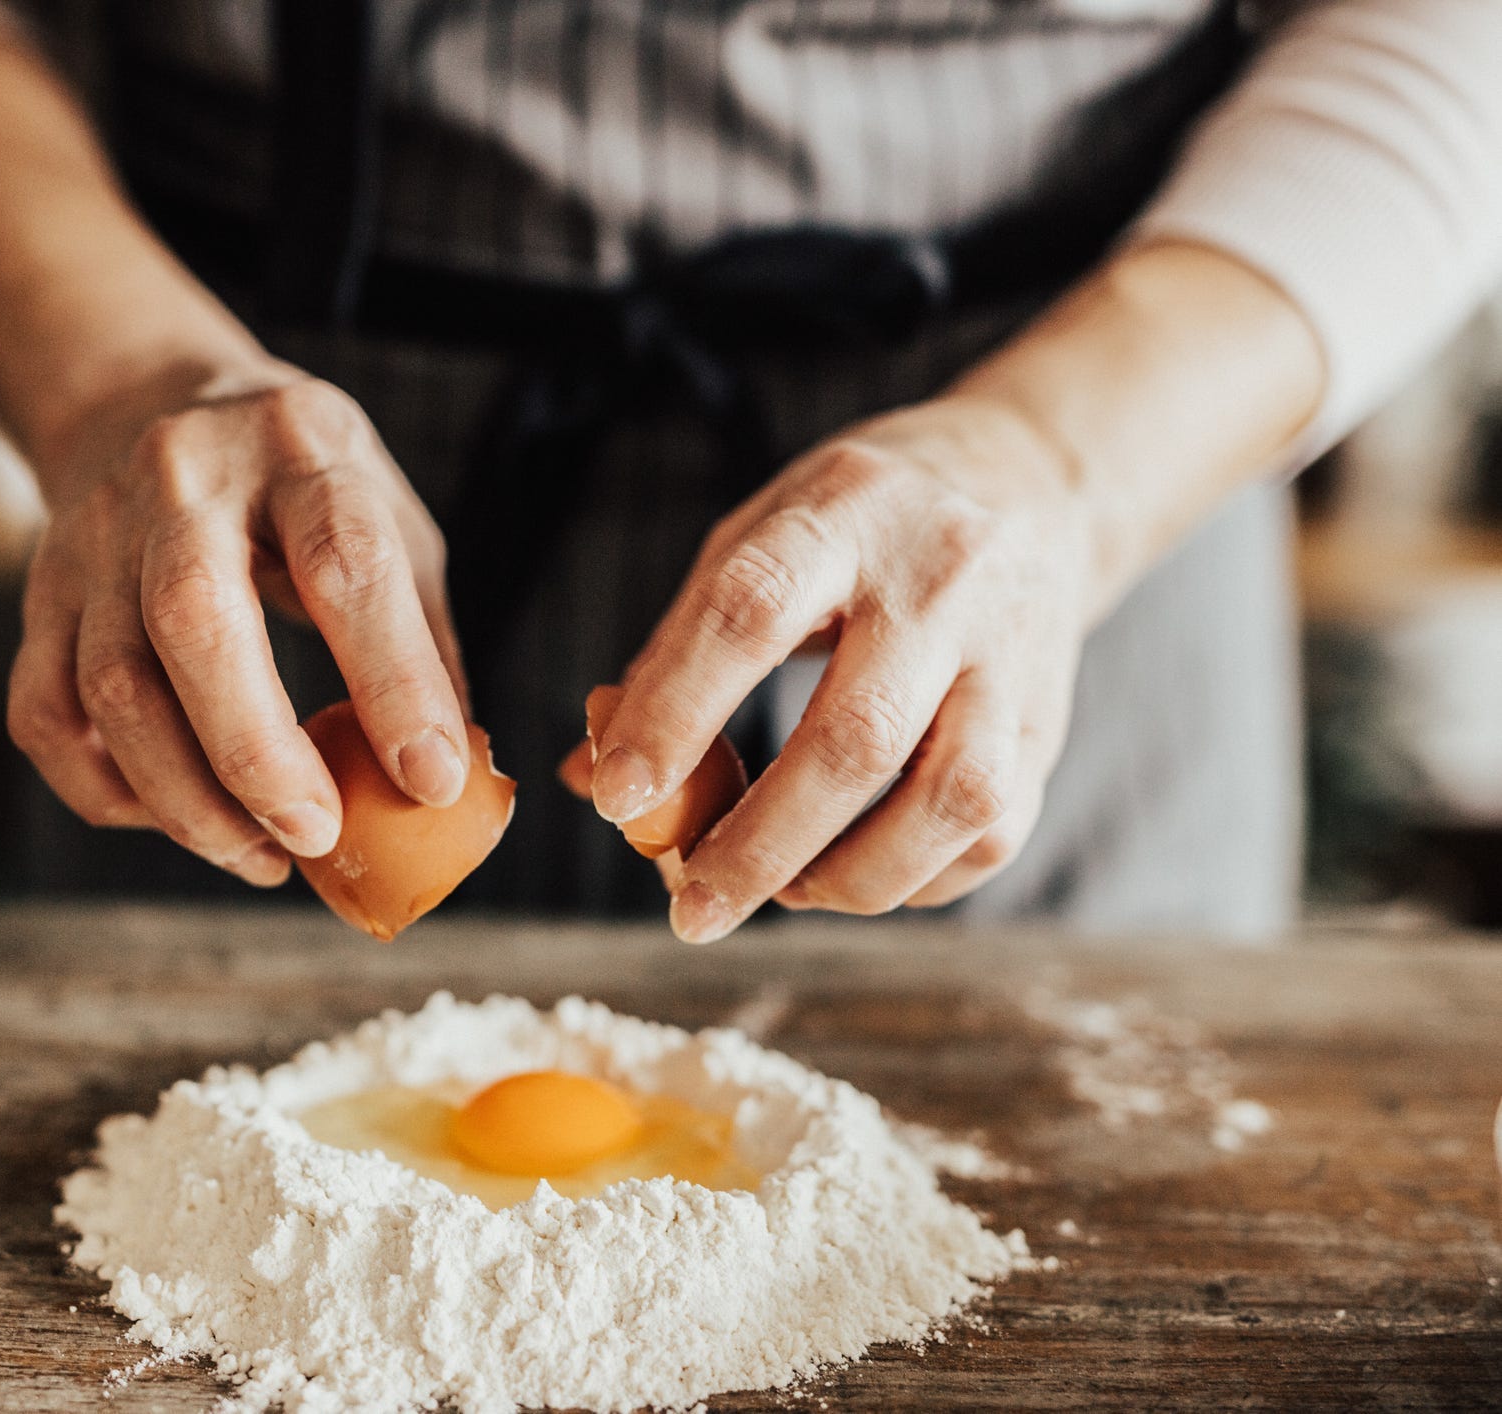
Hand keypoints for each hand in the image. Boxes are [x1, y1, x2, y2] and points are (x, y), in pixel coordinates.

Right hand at [7, 373, 469, 884]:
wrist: (150, 400)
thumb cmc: (301, 484)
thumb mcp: (389, 519)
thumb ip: (422, 641)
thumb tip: (448, 782)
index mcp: (302, 445)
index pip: (345, 562)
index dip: (392, 682)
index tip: (431, 782)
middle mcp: (184, 479)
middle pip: (196, 623)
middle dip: (259, 755)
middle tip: (318, 836)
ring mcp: (96, 536)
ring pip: (113, 688)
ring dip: (189, 800)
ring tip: (263, 856)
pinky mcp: (42, 594)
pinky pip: (48, 716)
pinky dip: (110, 791)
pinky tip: (177, 817)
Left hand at [590, 397, 1098, 940]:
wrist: (1025, 482)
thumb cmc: (853, 526)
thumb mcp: (754, 541)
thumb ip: (673, 654)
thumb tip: (590, 777)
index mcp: (838, 516)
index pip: (751, 613)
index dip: (676, 712)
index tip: (618, 797)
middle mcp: (939, 581)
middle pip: (855, 737)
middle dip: (761, 845)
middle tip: (692, 909)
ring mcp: (1009, 654)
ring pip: (951, 800)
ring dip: (851, 878)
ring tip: (785, 893)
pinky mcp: (1048, 722)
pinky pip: (993, 833)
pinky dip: (914, 881)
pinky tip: (856, 875)